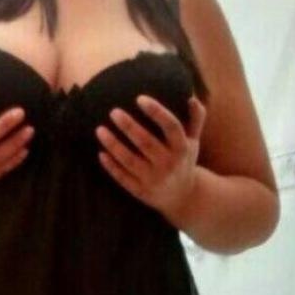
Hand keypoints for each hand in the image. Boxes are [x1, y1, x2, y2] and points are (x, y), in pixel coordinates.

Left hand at [95, 94, 206, 217]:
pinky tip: (100, 154)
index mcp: (182, 148)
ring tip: (99, 130)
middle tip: (113, 111)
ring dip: (114, 145)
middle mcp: (168, 164)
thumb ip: (195, 118)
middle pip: (146, 143)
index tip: (139, 98)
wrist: (183, 197)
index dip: (157, 112)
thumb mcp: (193, 141)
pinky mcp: (140, 191)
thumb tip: (191, 96)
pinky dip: (111, 167)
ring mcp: (153, 179)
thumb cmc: (184, 161)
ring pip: (130, 161)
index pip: (171, 127)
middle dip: (129, 126)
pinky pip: (123, 178)